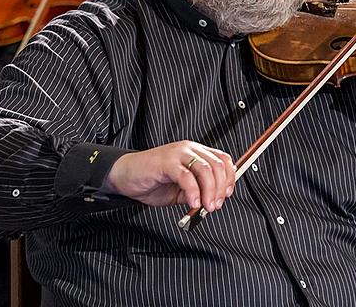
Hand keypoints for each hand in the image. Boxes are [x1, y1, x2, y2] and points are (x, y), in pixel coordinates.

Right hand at [104, 141, 235, 213]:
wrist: (125, 176)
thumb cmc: (152, 181)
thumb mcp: (182, 189)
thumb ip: (198, 192)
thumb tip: (214, 202)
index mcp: (195, 153)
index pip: (223, 160)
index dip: (229, 178)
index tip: (227, 195)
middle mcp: (189, 149)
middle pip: (217, 165)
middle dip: (221, 188)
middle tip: (215, 205)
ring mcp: (178, 154)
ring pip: (205, 169)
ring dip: (210, 191)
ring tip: (205, 207)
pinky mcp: (166, 162)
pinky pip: (187, 177)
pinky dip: (193, 192)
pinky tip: (192, 203)